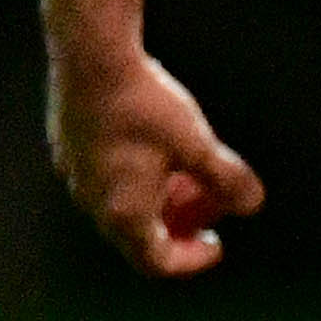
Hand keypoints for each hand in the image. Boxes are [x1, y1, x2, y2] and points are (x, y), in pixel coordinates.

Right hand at [48, 32, 262, 276]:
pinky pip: (106, 182)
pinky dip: (137, 180)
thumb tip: (252, 205)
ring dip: (160, 202)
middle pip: (138, 238)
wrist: (91, 59)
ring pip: (121, 207)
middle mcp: (92, 203)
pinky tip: (158, 148)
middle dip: (180, 227)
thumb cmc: (145, 105)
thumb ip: (227, 179)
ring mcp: (75, 177)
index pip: (157, 261)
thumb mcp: (197, 144)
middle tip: (210, 205)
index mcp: (123, 213)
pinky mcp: (68, 151)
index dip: (193, 259)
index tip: (218, 243)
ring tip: (189, 175)